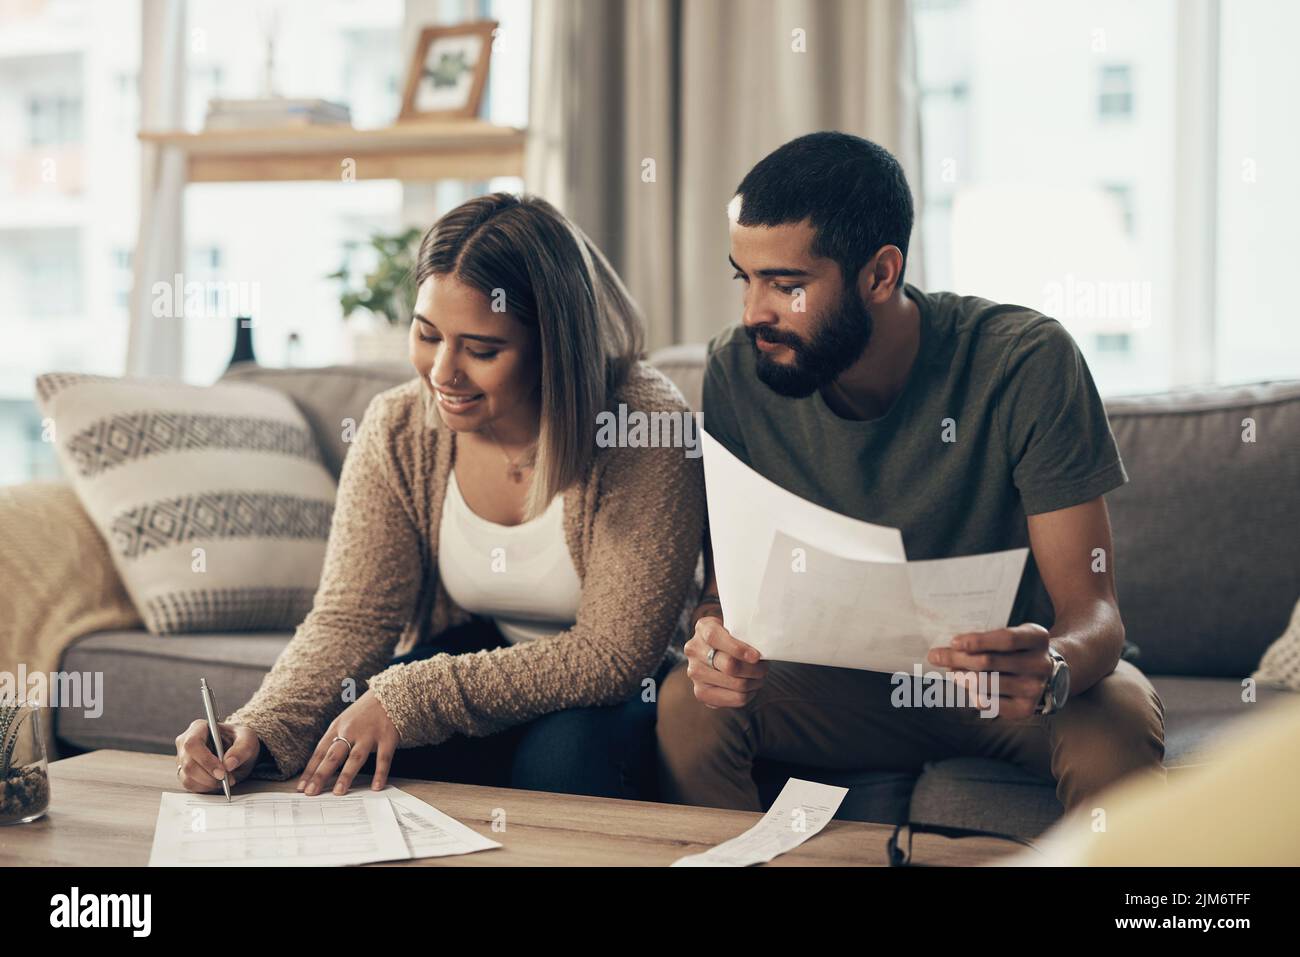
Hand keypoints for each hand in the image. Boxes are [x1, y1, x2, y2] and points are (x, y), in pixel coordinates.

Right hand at [175, 721, 261, 792]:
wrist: (238, 753)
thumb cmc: (240, 741)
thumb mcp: (248, 739)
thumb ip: (242, 748)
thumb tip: (229, 763)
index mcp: (198, 727)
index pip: (192, 743)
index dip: (205, 760)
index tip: (222, 771)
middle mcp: (185, 743)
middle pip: (188, 763)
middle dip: (209, 776)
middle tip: (227, 779)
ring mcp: (183, 759)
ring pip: (187, 777)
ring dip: (208, 783)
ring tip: (225, 780)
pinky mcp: (185, 773)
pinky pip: (189, 785)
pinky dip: (205, 787)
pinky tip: (217, 782)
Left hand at [297, 690, 398, 795]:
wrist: (390, 693)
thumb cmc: (364, 712)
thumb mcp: (345, 721)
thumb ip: (335, 741)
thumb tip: (322, 768)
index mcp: (337, 727)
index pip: (320, 752)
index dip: (310, 770)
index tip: (301, 788)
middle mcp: (351, 730)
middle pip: (333, 755)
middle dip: (321, 775)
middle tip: (311, 792)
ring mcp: (369, 734)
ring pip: (355, 757)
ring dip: (346, 775)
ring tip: (338, 792)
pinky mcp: (387, 737)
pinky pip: (383, 758)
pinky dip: (380, 773)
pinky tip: (376, 786)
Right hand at [683, 615, 768, 708]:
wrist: (717, 651)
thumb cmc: (734, 636)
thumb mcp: (736, 624)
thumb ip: (745, 629)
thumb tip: (763, 644)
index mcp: (703, 627)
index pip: (715, 638)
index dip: (738, 649)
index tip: (756, 656)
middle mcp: (694, 650)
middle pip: (729, 665)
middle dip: (753, 669)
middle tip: (764, 668)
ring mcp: (694, 673)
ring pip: (736, 684)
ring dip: (754, 682)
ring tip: (759, 677)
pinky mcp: (701, 693)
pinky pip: (734, 699)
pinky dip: (749, 694)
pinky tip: (751, 688)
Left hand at [927, 623, 1052, 718]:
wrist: (1046, 673)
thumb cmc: (1018, 649)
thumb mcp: (1012, 634)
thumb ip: (988, 638)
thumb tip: (950, 647)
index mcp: (1037, 638)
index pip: (1005, 639)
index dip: (977, 641)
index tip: (953, 642)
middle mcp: (1040, 664)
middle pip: (990, 662)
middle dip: (958, 658)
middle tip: (936, 656)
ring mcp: (1034, 689)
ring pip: (986, 683)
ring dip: (961, 676)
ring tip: (949, 670)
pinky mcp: (1025, 709)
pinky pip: (990, 702)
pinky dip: (972, 693)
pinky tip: (965, 684)